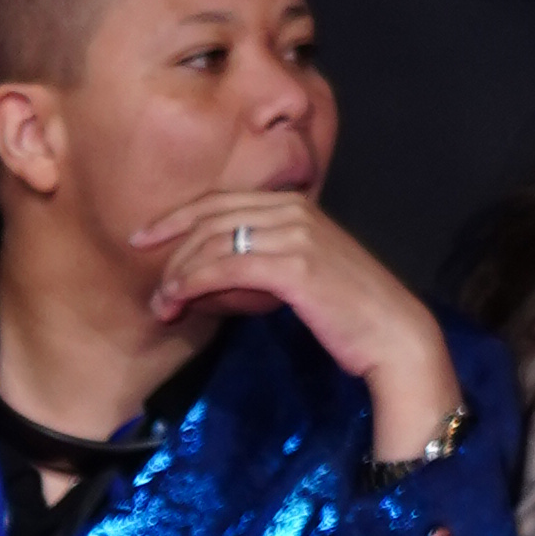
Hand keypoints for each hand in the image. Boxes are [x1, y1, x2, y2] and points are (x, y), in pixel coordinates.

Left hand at [131, 186, 460, 460]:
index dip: (177, 217)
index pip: (222, 201)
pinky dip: (196, 282)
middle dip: (172, 249)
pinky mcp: (296, 267)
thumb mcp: (300, 275)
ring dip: (180, 274)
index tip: (143, 238)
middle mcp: (294, 211)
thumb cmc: (346, 313)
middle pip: (212, 217)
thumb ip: (262, 262)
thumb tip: (212, 275)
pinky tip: (181, 300)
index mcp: (295, 206)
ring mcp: (297, 236)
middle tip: (152, 288)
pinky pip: (229, 265)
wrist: (391, 334)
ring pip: (215, 241)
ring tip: (163, 306)